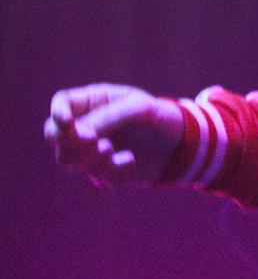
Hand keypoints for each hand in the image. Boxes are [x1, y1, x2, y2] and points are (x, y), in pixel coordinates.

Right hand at [46, 83, 183, 184]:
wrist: (182, 145)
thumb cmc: (159, 117)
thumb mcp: (137, 110)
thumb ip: (107, 118)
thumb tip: (79, 135)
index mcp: (92, 102)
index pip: (61, 104)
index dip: (58, 113)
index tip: (67, 123)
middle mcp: (86, 127)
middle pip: (53, 135)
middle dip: (68, 140)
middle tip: (94, 140)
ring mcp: (92, 151)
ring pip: (68, 160)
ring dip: (86, 157)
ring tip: (110, 149)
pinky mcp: (105, 172)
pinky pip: (96, 176)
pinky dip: (111, 170)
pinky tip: (130, 160)